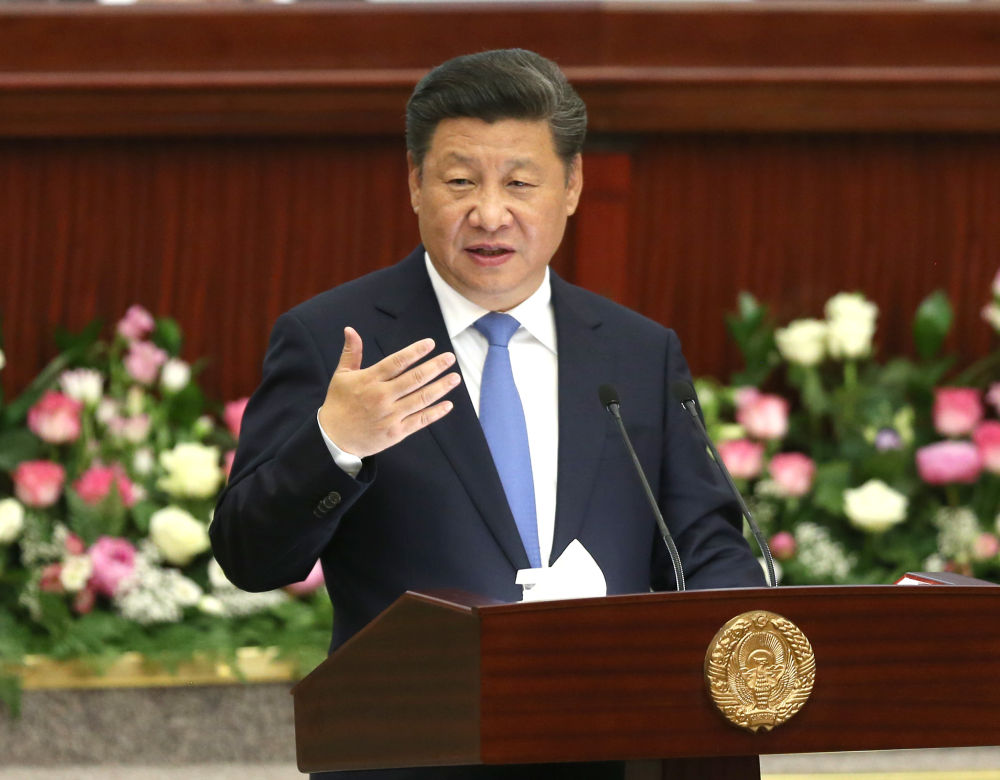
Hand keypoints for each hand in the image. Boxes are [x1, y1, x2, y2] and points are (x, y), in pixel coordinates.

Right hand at [318, 327, 460, 457]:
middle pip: (414, 379)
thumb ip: (351, 353)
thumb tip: (350, 329)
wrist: (333, 439)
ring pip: (420, 399)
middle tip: (450, 358)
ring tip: (455, 378)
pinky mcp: (396, 432)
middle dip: (435, 367)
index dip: (415, 351)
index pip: (397, 362)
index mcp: (370, 380)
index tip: (431, 343)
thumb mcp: (341, 376)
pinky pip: (419, 421)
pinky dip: (435, 413)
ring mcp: (390, 415)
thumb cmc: (338, 404)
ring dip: (440, 388)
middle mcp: (382, 396)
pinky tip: (448, 405)